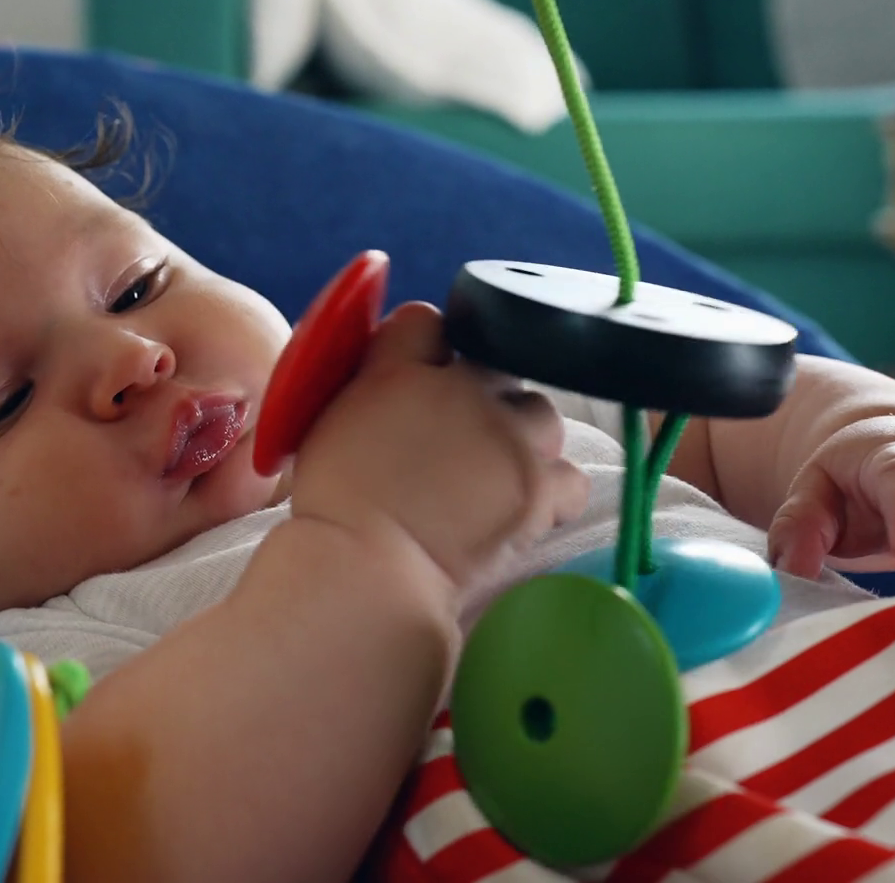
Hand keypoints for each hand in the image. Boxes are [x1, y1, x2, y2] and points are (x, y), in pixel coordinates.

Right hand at [290, 303, 591, 594]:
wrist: (368, 571)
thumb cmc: (331, 509)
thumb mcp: (325, 426)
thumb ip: (365, 388)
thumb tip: (393, 379)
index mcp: (399, 370)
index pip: (425, 322)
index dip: (425, 350)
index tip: (420, 379)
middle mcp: (462, 390)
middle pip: (493, 366)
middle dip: (482, 396)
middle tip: (458, 442)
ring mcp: (508, 437)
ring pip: (539, 414)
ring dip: (523, 439)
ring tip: (497, 475)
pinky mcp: (539, 486)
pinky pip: (569, 477)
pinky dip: (552, 494)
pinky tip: (525, 509)